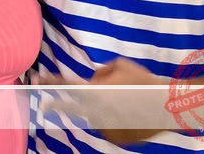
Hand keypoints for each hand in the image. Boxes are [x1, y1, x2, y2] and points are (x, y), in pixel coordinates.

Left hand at [38, 58, 171, 144]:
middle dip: (54, 104)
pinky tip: (130, 113)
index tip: (38, 78)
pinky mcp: (114, 138)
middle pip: (69, 107)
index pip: (66, 85)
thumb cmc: (143, 80)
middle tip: (42, 105)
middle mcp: (95, 111)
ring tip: (126, 101)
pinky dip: (114, 119)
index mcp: (95, 91)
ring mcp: (104, 127)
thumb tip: (92, 81)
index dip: (51, 81)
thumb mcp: (119, 65)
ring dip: (103, 108)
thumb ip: (100, 72)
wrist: (166, 106)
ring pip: (96, 114)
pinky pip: (108, 125)